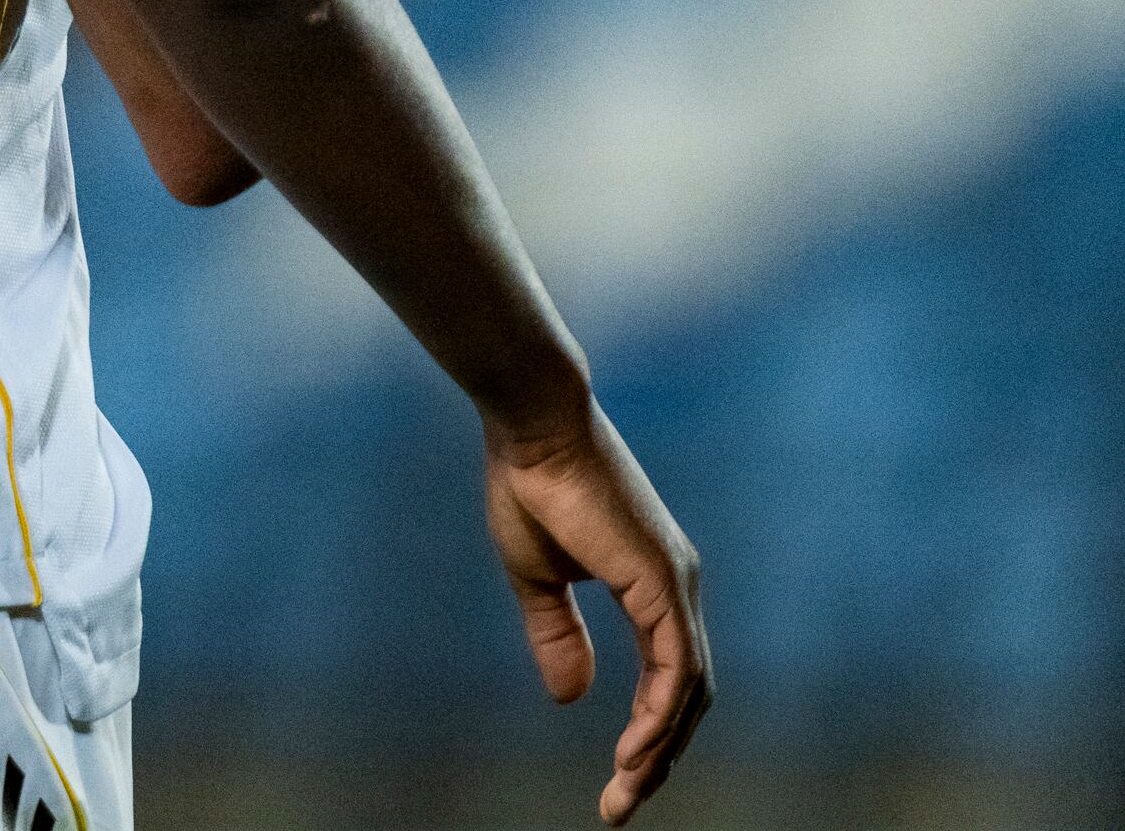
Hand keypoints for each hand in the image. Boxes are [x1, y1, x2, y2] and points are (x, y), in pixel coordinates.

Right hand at [480, 391, 710, 819]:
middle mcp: (677, 590)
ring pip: (688, 691)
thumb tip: (572, 699)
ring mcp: (677, 586)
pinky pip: (676, 669)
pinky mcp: (663, 582)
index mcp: (652, 586)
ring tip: (626, 789)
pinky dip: (660, 716)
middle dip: (658, 757)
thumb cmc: (529, 485)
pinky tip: (634, 750)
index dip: (647, 734)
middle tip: (621, 805)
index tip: (616, 780)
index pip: (668, 680)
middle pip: (688, 697)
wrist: (532, 424)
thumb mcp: (537, 578)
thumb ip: (559, 637)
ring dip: (660, 748)